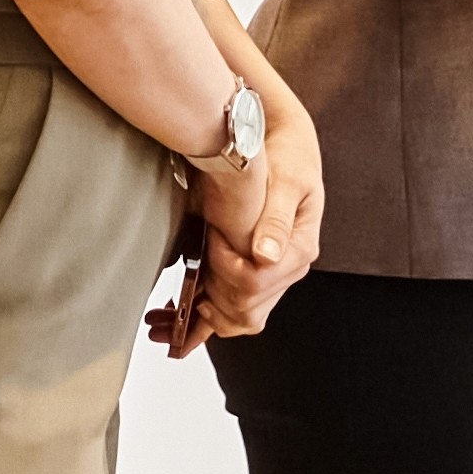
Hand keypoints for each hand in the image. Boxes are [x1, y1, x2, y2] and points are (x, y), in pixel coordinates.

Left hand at [177, 71, 322, 302]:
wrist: (288, 147)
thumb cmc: (289, 158)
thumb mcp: (287, 180)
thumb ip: (276, 218)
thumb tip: (267, 255)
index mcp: (298, 248)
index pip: (258, 281)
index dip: (227, 266)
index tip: (212, 238)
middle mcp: (287, 267)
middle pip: (248, 308)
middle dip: (213, 296)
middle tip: (192, 268)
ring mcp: (273, 274)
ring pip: (241, 318)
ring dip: (206, 321)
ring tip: (173, 313)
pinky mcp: (257, 273)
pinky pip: (235, 309)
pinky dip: (208, 322)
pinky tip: (183, 326)